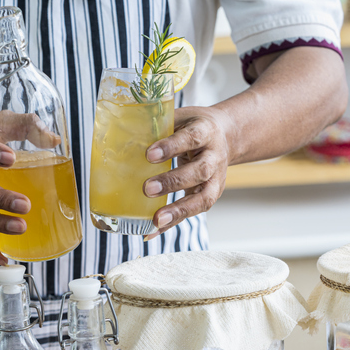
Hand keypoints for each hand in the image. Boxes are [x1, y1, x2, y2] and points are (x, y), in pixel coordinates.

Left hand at [142, 106, 233, 239]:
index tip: (149, 154)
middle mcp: (215, 156)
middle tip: (147, 189)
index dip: (172, 147)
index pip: (191, 138)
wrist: (226, 135)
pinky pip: (193, 211)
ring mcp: (216, 179)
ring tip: (156, 220)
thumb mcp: (180, 118)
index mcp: (206, 131)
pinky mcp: (211, 195)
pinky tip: (153, 230)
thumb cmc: (194, 126)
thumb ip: (159, 126)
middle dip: (173, 182)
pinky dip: (173, 222)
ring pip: (203, 198)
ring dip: (179, 210)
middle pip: (200, 171)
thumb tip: (122, 134)